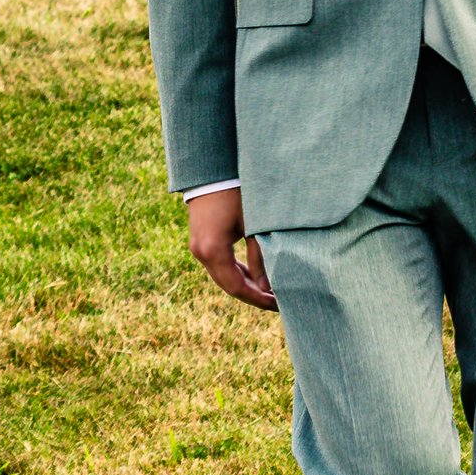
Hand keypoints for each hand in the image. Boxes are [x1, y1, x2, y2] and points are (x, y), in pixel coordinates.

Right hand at [186, 186, 275, 309]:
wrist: (212, 169)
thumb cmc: (236, 192)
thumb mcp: (254, 224)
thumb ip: (260, 256)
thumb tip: (267, 287)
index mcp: (213, 250)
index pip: (236, 287)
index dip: (258, 299)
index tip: (278, 305)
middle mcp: (201, 252)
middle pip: (228, 285)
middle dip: (253, 295)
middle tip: (277, 302)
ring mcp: (198, 246)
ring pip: (222, 276)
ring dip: (245, 284)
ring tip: (269, 291)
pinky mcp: (200, 239)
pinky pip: (218, 264)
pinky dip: (236, 271)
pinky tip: (253, 275)